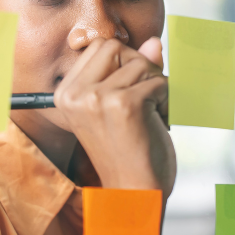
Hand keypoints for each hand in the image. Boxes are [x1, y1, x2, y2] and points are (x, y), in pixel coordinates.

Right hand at [52, 37, 175, 193]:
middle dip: (140, 69)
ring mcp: (99, 98)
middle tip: (143, 103)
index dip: (124, 64)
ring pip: (142, 64)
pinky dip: (168, 102)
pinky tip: (158, 124)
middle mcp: (76, 93)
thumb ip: (135, 70)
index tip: (128, 93)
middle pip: (117, 48)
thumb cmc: (128, 152)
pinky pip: (160, 82)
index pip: (100, 47)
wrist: (135, 193)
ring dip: (157, 88)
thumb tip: (156, 41)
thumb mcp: (121, 105)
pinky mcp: (126, 104)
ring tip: (150, 117)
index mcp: (66, 93)